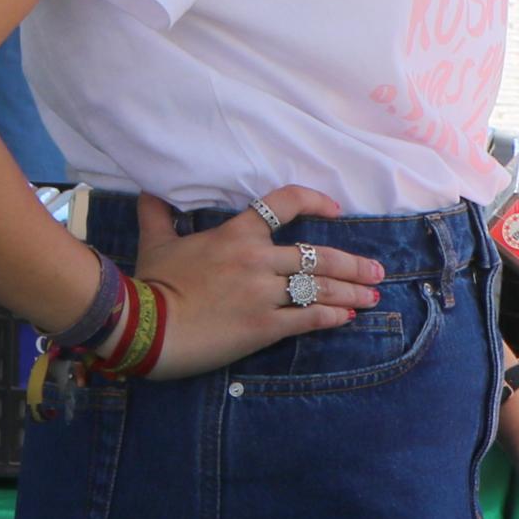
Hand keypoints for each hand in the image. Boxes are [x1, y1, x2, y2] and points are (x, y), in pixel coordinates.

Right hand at [130, 186, 388, 381]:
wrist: (142, 327)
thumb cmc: (150, 283)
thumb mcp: (155, 243)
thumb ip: (158, 215)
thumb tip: (148, 192)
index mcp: (236, 234)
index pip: (284, 203)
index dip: (314, 201)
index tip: (336, 210)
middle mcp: (258, 259)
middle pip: (318, 256)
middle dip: (353, 264)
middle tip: (376, 269)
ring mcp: (263, 293)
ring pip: (320, 288)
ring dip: (352, 291)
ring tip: (372, 294)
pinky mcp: (263, 326)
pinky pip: (308, 319)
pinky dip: (332, 317)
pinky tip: (348, 318)